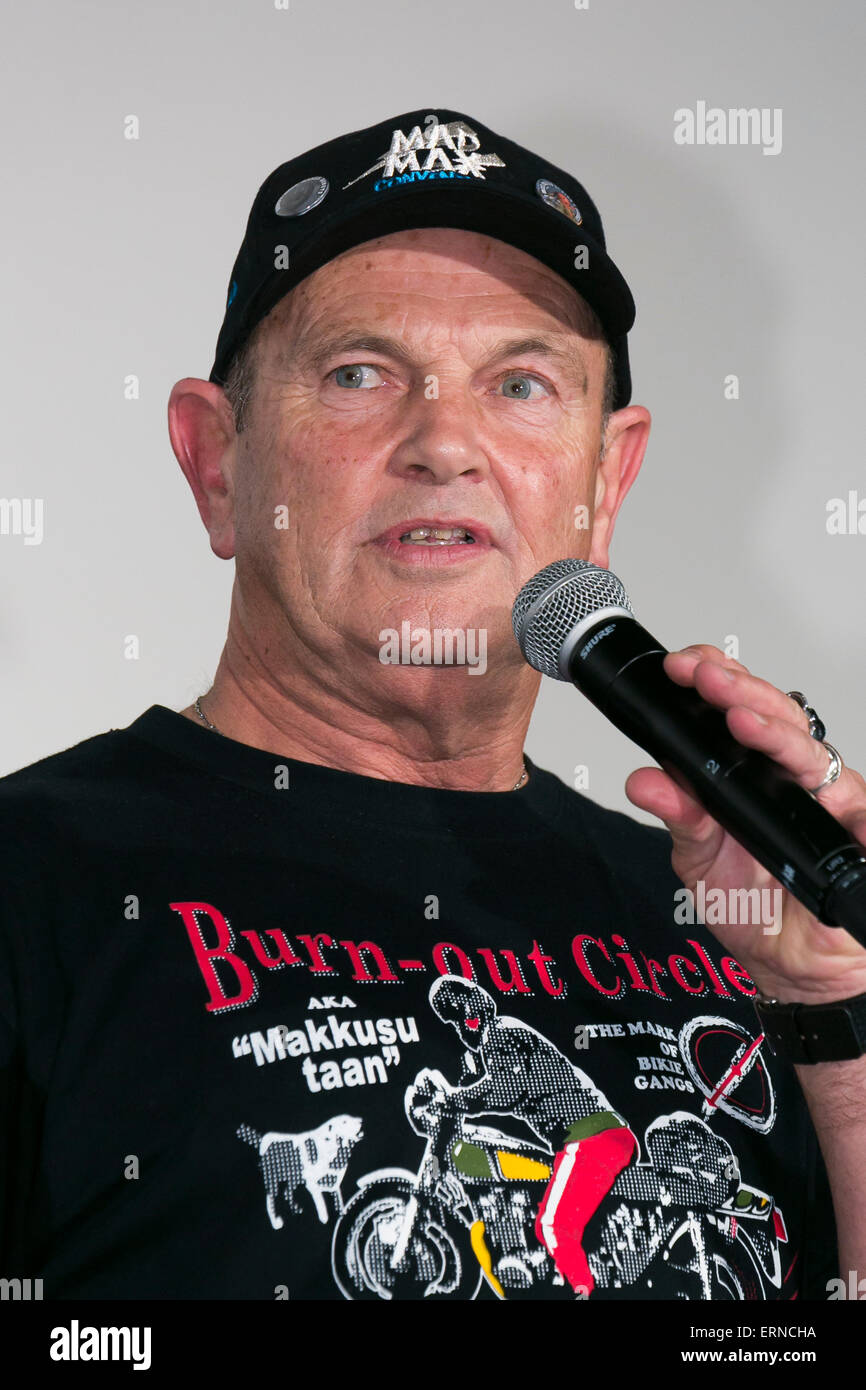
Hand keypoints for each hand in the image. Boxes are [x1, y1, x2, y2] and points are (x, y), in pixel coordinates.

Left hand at [624, 645, 865, 1004]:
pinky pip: (856, 803)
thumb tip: (643, 780)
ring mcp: (827, 799)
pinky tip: (817, 781)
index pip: (735, 707)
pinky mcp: (859, 827)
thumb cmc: (751, 905)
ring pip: (809, 749)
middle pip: (772, 714)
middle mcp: (790, 776)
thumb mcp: (699, 859)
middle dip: (737, 688)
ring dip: (773, 730)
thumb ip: (677, 815)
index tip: (680, 667)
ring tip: (740, 720)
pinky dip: (843, 795)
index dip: (712, 679)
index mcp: (749, 771)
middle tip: (702, 676)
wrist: (791, 966)